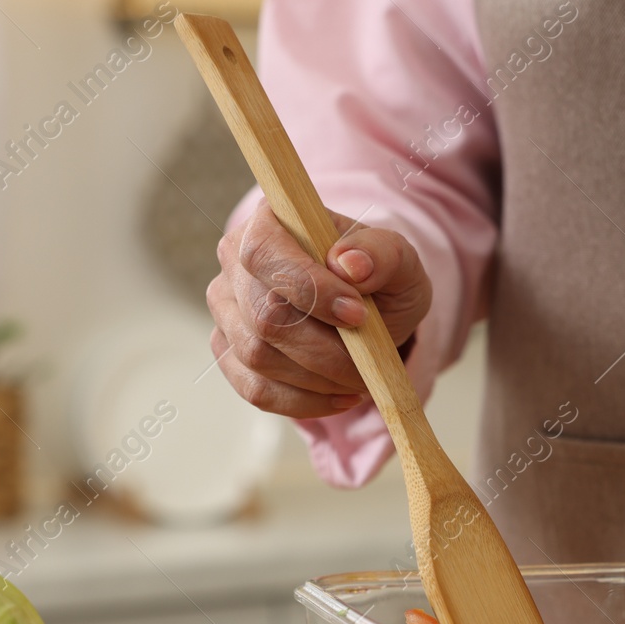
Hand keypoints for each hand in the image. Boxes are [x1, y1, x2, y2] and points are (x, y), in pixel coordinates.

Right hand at [207, 201, 432, 417]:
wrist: (364, 309)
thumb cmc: (378, 278)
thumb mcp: (398, 259)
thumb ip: (382, 253)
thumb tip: (349, 264)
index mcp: (269, 221)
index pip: (264, 253)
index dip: (308, 288)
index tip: (357, 316)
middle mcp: (234, 261)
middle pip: (262, 316)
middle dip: (323, 349)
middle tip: (367, 360)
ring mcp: (226, 309)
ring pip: (257, 357)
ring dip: (317, 378)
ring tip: (358, 376)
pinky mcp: (229, 351)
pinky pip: (255, 389)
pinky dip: (303, 402)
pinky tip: (340, 397)